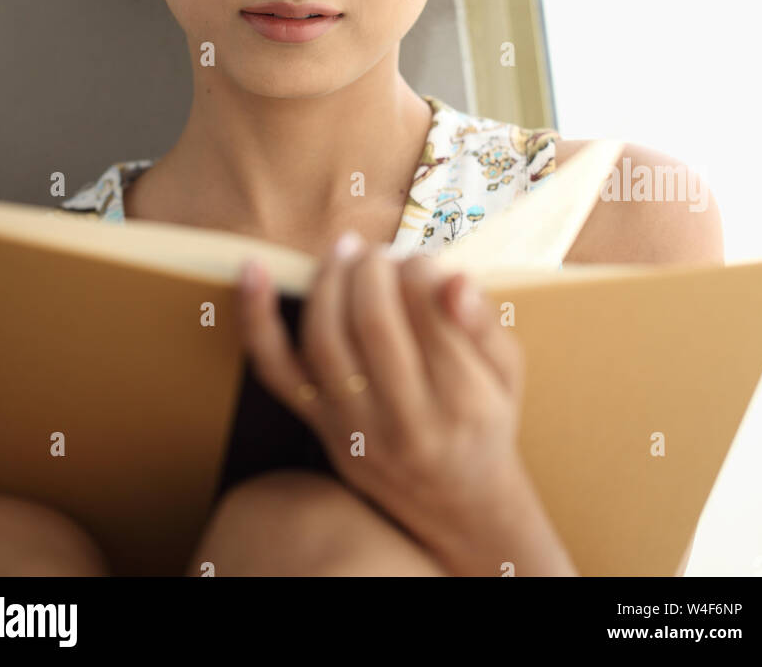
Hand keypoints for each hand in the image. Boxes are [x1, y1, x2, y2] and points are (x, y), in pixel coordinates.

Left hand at [237, 231, 554, 573]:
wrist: (458, 509)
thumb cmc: (486, 422)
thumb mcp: (508, 373)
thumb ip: (484, 323)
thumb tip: (453, 278)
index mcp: (465, 403)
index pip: (431, 312)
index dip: (420, 267)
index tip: (423, 260)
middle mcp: (407, 423)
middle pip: (373, 323)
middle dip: (373, 268)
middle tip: (383, 253)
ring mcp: (355, 429)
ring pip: (324, 339)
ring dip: (330, 280)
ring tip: (348, 251)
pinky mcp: (319, 427)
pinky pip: (275, 371)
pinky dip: (257, 319)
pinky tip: (253, 269)